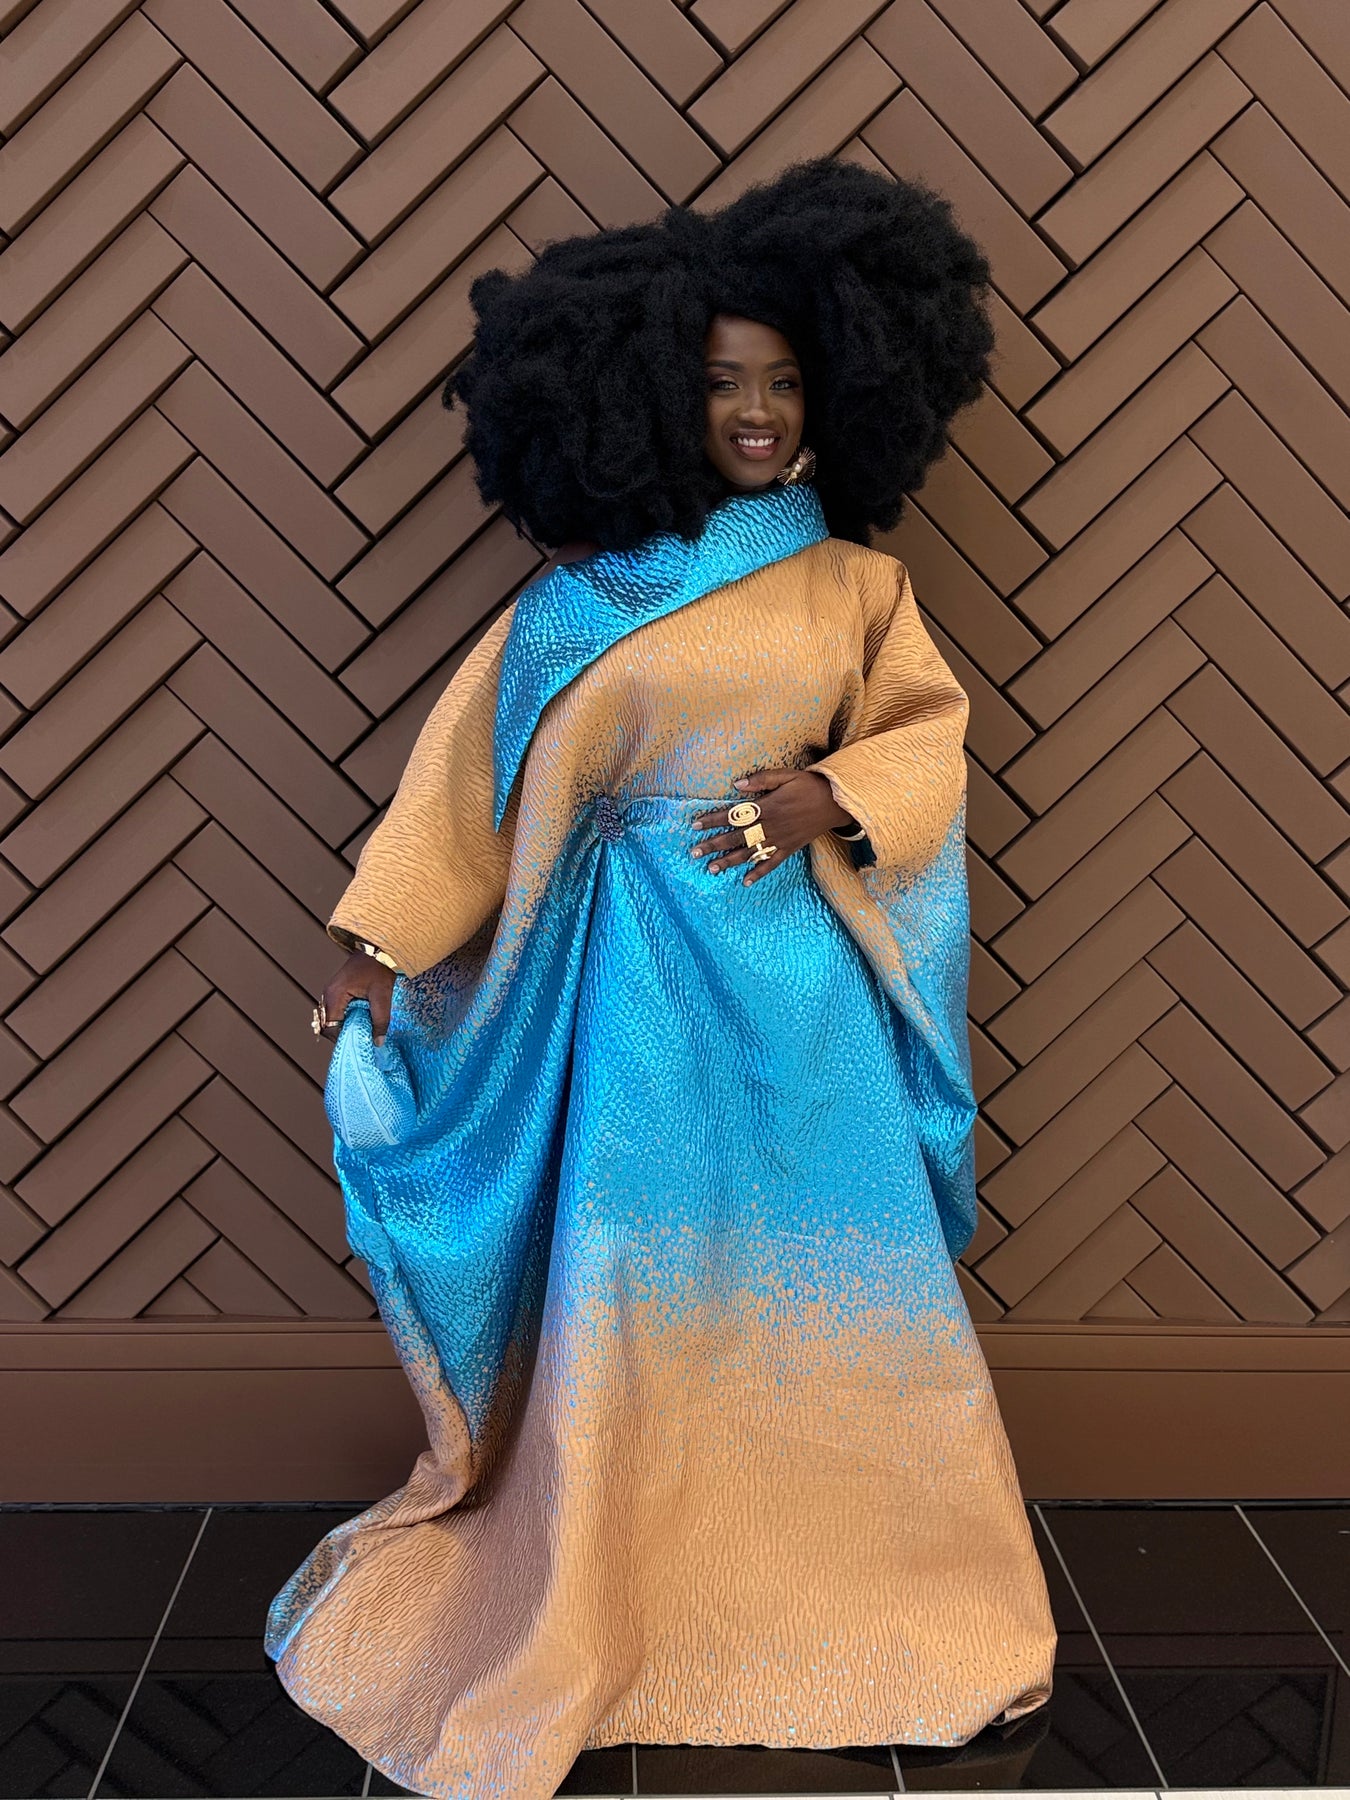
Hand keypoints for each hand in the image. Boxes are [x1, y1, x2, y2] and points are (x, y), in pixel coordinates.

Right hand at [319, 951, 394, 1043]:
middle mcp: (328, 994)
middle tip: (359, 1039)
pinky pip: (336, 1010)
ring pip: (331, 1018)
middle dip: (342, 1033)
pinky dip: (345, 1018)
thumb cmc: (378, 968)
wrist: (378, 949)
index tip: (356, 1043)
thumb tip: (378, 1041)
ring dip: (344, 1026)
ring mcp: (331, 992)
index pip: (329, 1027)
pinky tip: (359, 1019)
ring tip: (360, 1030)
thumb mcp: (382, 996)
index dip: (341, 1038)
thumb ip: (380, 1020)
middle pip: (327, 1024)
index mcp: (335, 995)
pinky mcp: (337, 991)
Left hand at [691, 769, 855, 885]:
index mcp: (767, 807)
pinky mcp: (789, 849)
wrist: (836, 803)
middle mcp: (770, 826)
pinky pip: (772, 863)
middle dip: (714, 844)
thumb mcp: (786, 775)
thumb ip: (762, 780)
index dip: (713, 820)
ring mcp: (779, 840)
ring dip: (729, 862)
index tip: (695, 825)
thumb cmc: (809, 785)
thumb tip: (737, 784)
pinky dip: (759, 873)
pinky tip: (745, 882)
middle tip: (694, 852)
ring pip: (750, 853)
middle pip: (736, 837)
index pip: (734, 815)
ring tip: (711, 869)